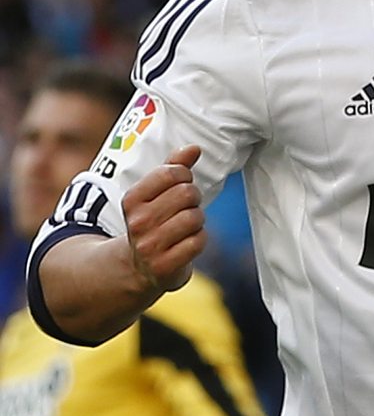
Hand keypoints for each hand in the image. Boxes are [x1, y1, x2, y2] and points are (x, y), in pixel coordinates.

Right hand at [120, 146, 206, 292]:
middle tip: (186, 207)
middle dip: (194, 199)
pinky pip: (198, 242)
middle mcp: (138, 223)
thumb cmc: (154, 222)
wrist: (138, 267)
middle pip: (187, 194)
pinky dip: (199, 240)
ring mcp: (149, 246)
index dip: (185, 176)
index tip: (180, 185)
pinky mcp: (164, 266)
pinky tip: (186, 243)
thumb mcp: (156, 193)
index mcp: (132, 200)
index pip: (171, 173)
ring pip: (194, 218)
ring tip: (185, 226)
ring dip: (197, 220)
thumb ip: (174, 167)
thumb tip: (194, 148)